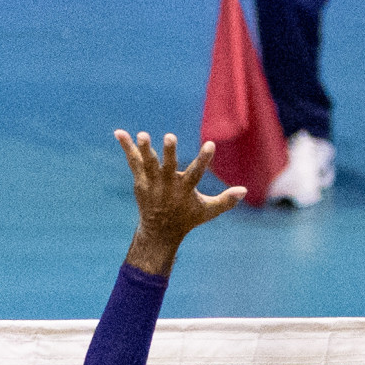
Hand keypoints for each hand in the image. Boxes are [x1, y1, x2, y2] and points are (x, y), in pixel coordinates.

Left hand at [118, 130, 245, 275]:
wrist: (160, 231)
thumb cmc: (188, 218)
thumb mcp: (209, 211)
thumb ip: (227, 200)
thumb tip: (244, 190)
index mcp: (185, 190)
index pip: (196, 173)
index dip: (204, 159)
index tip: (211, 144)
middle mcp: (168, 186)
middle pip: (168, 167)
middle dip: (169, 153)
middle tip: (169, 137)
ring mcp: (152, 183)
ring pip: (148, 164)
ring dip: (145, 149)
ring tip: (142, 135)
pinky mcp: (140, 181)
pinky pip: (133, 162)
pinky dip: (127, 147)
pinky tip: (119, 133)